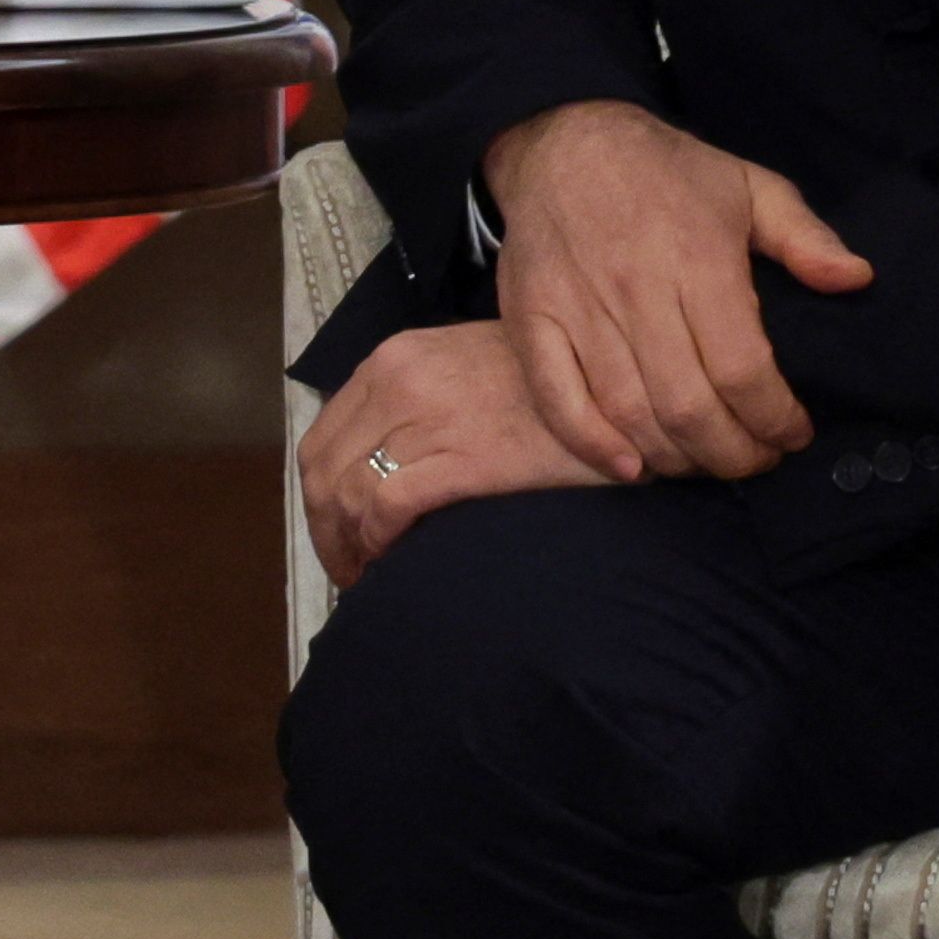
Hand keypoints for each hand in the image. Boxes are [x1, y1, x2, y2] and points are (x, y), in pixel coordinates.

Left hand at [300, 317, 617, 590]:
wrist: (619, 387)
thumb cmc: (553, 386)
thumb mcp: (467, 367)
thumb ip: (416, 401)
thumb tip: (382, 463)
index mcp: (394, 360)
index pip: (322, 436)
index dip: (319, 497)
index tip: (337, 534)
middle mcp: (398, 381)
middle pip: (323, 470)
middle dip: (326, 531)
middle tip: (348, 569)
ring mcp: (428, 416)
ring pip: (348, 493)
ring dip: (349, 547)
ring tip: (370, 578)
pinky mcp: (462, 455)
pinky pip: (386, 506)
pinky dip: (377, 543)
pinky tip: (393, 564)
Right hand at [477, 96, 871, 483]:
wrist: (563, 142)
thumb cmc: (666, 172)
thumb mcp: (750, 185)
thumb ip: (805, 236)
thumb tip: (855, 279)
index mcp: (697, 258)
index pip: (742, 367)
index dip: (774, 417)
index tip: (794, 434)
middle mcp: (636, 289)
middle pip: (688, 404)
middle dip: (732, 453)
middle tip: (756, 461)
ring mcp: (578, 309)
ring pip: (629, 412)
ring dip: (675, 458)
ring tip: (706, 463)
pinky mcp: (532, 322)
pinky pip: (557, 400)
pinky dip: (593, 446)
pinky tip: (632, 468)